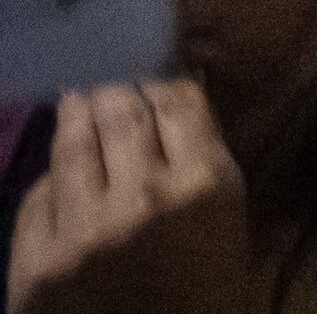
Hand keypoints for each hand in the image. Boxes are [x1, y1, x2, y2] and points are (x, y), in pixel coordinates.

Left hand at [11, 79, 250, 313]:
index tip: (153, 78)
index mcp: (206, 185)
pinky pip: (38, 198)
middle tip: (107, 84)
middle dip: (115, 92)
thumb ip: (198, 170)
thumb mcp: (226, 228)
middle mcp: (144, 194)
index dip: (162, 82)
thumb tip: (166, 113)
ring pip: (75, 145)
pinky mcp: (37, 261)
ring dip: (75, 115)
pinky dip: (49, 181)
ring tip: (75, 101)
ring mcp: (84, 228)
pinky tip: (56, 174)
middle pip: (123, 112)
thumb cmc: (204, 301)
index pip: (179, 103)